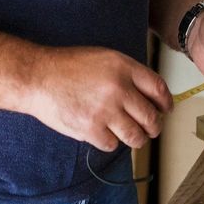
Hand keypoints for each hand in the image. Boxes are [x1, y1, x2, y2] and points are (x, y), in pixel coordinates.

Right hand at [21, 46, 170, 152]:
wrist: (38, 78)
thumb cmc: (67, 67)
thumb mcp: (103, 58)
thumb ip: (127, 74)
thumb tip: (149, 95)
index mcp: (123, 67)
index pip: (158, 89)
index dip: (165, 103)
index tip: (165, 109)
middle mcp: (118, 89)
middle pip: (151, 117)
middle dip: (154, 127)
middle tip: (150, 129)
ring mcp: (105, 111)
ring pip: (136, 136)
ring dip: (136, 139)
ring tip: (131, 136)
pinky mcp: (91, 129)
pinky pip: (112, 145)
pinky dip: (110, 142)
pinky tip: (102, 133)